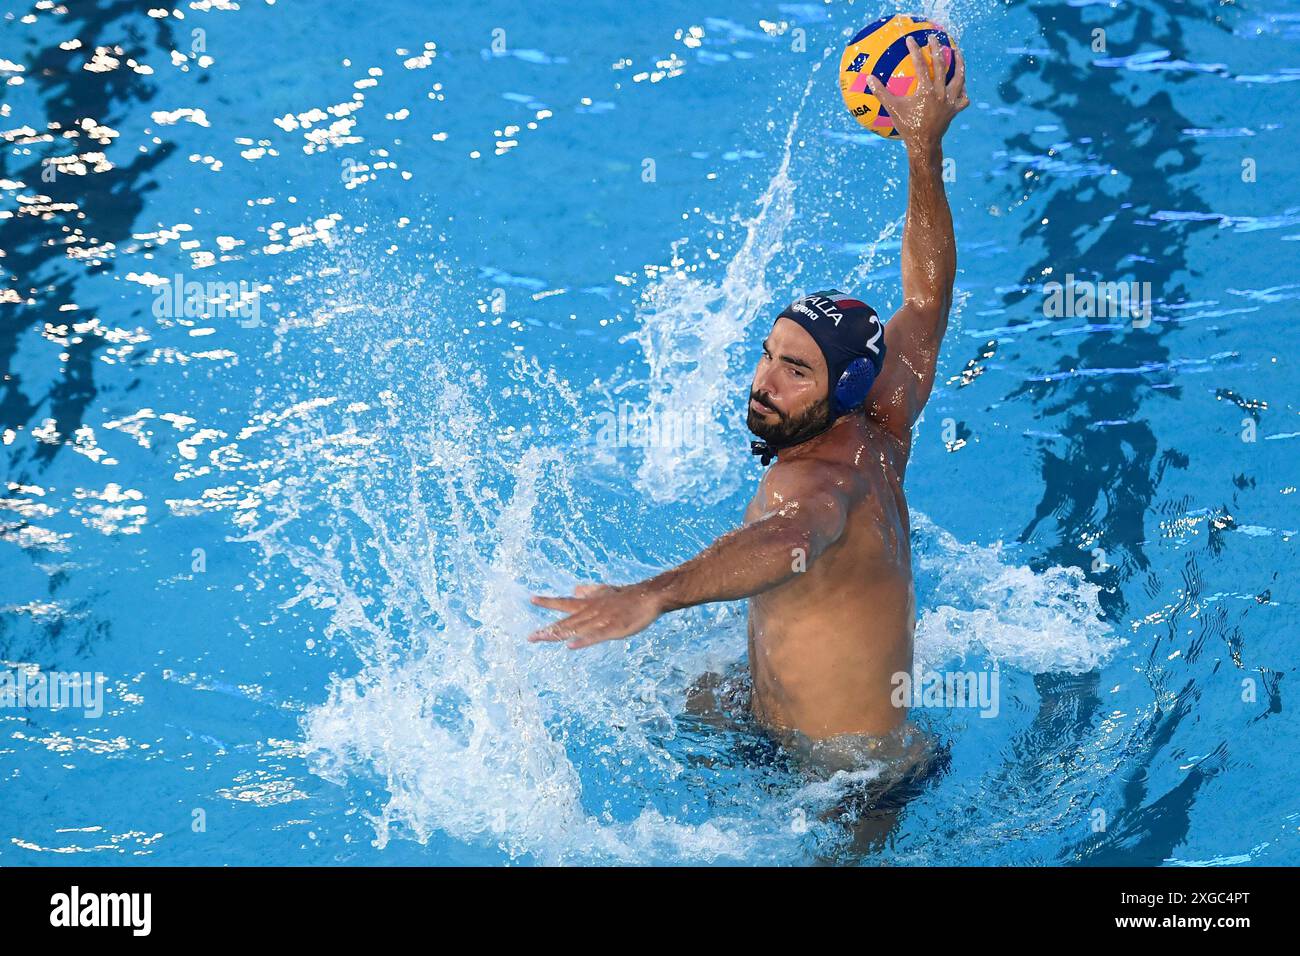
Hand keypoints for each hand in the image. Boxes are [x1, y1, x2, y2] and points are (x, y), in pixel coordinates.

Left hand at [528, 583, 665, 649]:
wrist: (649, 596)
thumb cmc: (627, 596)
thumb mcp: (605, 591)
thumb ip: (589, 592)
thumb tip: (574, 589)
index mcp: (589, 604)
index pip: (565, 602)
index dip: (548, 601)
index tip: (532, 598)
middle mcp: (591, 612)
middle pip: (566, 622)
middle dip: (548, 630)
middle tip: (530, 637)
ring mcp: (601, 621)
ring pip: (576, 629)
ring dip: (558, 634)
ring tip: (542, 638)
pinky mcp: (612, 629)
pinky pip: (595, 637)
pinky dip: (582, 641)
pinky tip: (570, 646)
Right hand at [866, 35, 968, 154]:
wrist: (924, 145)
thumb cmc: (907, 127)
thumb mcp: (892, 109)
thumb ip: (881, 93)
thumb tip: (869, 79)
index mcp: (926, 91)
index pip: (921, 65)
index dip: (915, 51)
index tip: (911, 40)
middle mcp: (941, 93)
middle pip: (942, 65)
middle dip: (937, 48)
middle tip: (934, 37)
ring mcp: (950, 101)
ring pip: (959, 78)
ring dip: (959, 63)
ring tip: (957, 52)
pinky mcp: (955, 110)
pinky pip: (963, 98)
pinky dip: (963, 91)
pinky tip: (961, 85)